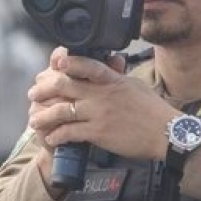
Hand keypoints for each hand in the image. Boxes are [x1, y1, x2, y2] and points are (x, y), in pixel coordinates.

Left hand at [27, 47, 177, 160]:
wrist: (167, 135)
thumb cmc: (154, 111)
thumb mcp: (134, 86)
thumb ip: (117, 77)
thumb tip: (110, 65)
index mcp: (112, 80)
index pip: (87, 65)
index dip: (69, 62)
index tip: (55, 62)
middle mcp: (102, 95)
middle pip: (65, 86)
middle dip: (44, 89)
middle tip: (33, 93)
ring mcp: (99, 113)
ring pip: (62, 111)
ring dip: (44, 116)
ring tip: (34, 120)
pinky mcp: (99, 133)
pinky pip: (70, 132)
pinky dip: (57, 135)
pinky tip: (50, 138)